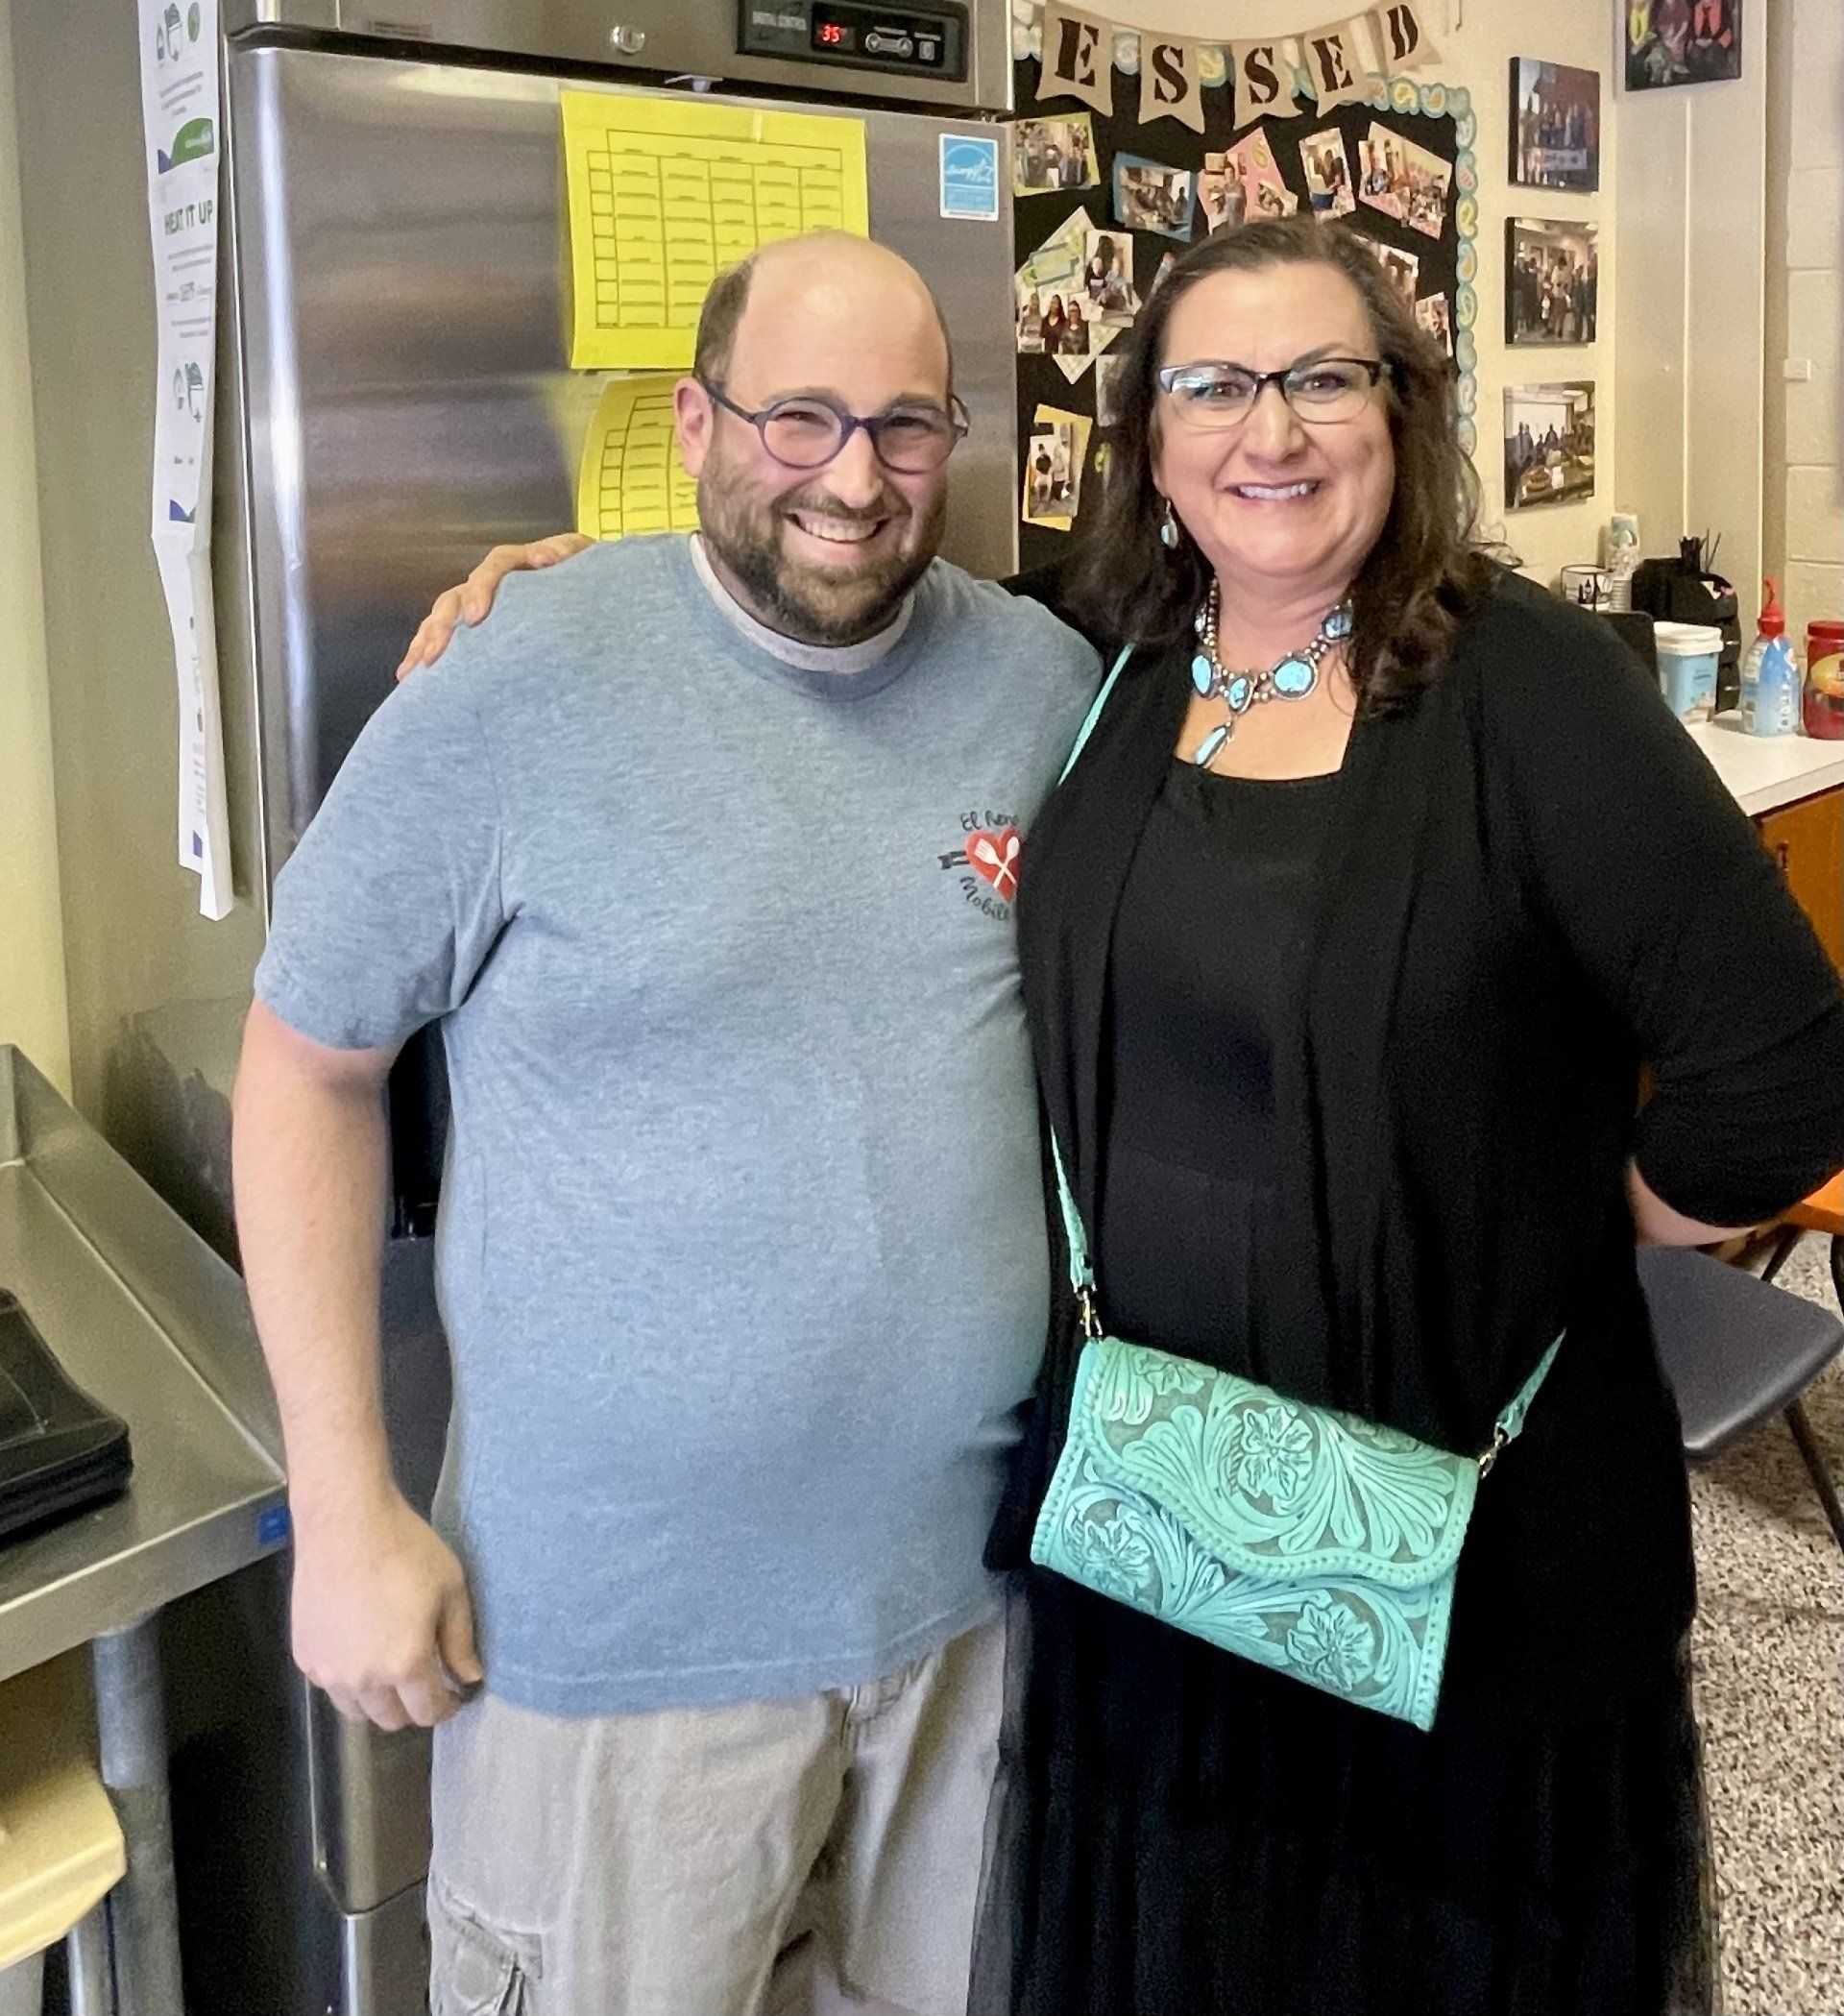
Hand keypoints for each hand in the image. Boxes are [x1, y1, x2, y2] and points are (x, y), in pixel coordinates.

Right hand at [290, 1487, 484, 1729]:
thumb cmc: (404, 1549)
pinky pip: (331, 1686)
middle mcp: (363, 1678)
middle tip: (425, 1679)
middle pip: (391, 1719)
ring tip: (391, 1666)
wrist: (345, 1523)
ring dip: (378, 1699)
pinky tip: (361, 1648)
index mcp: (405, 1663)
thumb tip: (470, 1678)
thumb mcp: (450, 1588)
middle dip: (413, 1706)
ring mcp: (328, 1671)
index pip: (428, 1711)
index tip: (455, 1694)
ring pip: (358, 1710)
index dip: (447, 1707)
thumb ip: (460, 1640)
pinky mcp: (305, 1656)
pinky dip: (349, 1680)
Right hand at [395, 533, 593, 678]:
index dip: (482, 588)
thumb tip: (545, 557)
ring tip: (414, 669)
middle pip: (457, 597)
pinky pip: (444, 636)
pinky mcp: (474, 626)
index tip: (476, 617)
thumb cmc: (584, 575)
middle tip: (436, 653)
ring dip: (426, 642)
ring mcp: (477, 603)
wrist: (587, 590)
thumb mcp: (580, 559)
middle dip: (443, 625)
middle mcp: (490, 582)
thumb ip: (567, 555)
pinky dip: (425, 653)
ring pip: (443, 618)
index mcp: (518, 562)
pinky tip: (409, 675)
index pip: (495, 567)